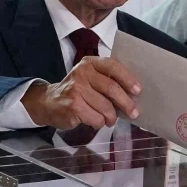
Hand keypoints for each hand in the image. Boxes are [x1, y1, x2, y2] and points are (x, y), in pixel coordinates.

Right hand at [21, 57, 140, 129]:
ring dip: (111, 117)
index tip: (137, 90)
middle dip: (126, 103)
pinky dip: (100, 123)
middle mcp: (82, 73)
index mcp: (89, 63)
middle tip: (134, 113)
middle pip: (111, 88)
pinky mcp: (73, 106)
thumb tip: (133, 95)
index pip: (112, 67)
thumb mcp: (89, 78)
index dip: (127, 79)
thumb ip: (107, 80)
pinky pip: (96, 118)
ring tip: (110, 119)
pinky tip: (96, 121)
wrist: (49, 102)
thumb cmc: (76, 91)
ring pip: (106, 107)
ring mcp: (76, 89)